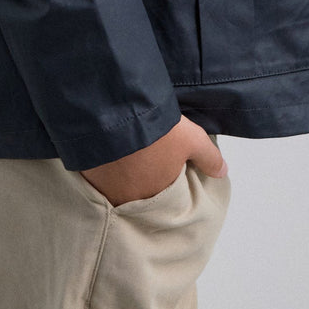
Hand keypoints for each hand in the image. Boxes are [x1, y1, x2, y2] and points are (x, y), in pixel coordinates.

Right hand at [78, 115, 227, 206]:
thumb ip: (208, 157)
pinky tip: (104, 148)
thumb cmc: (156, 130)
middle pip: (136, 192)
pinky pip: (94, 173)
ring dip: (119, 172)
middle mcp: (127, 197)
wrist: (116, 111)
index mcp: (154, 195)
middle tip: (142, 158)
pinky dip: (101, 164)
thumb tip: (223, 171)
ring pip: (114, 184)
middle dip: (140, 179)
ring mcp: (103, 186)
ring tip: (123, 151)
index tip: (162, 166)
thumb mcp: (191, 139)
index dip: (163, 180)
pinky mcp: (85, 171)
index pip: (161, 197)